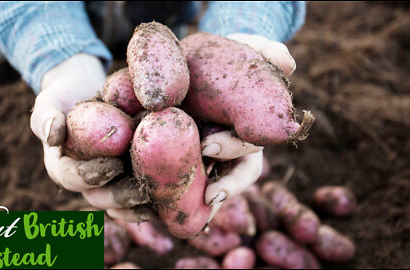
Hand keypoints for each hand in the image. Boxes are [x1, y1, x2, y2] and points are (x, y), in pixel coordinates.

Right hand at [30, 54, 149, 221]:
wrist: (85, 90)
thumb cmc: (64, 95)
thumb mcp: (50, 100)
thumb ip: (46, 116)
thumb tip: (52, 136)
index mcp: (62, 167)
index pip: (72, 178)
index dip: (91, 176)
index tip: (113, 165)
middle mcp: (84, 181)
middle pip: (100, 197)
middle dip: (121, 197)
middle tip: (143, 191)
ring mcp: (106, 181)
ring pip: (120, 202)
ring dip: (139, 206)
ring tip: (161, 203)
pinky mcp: (125, 176)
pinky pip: (136, 193)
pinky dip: (151, 197)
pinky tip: (171, 197)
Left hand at [202, 34, 296, 220]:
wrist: (201, 60)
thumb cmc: (227, 57)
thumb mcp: (244, 48)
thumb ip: (265, 51)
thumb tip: (288, 64)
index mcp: (250, 126)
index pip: (250, 146)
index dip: (234, 151)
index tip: (209, 147)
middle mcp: (234, 144)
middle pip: (238, 173)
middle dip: (227, 184)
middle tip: (207, 192)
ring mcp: (215, 152)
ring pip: (221, 183)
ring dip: (213, 199)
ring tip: (199, 212)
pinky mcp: (192, 153)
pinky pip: (194, 178)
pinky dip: (190, 198)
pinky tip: (176, 211)